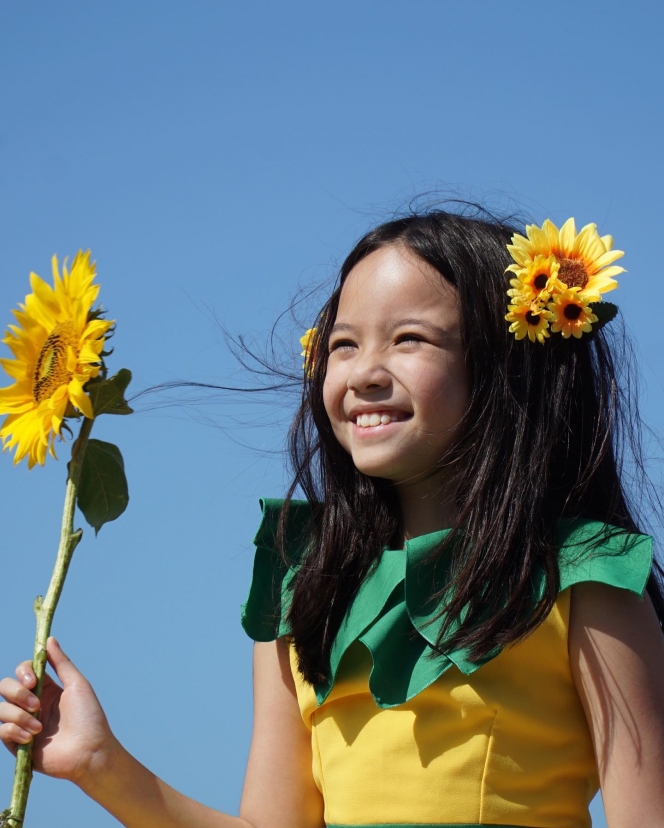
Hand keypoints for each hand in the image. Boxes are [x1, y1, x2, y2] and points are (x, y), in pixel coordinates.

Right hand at [0, 637, 118, 784]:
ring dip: (18, 715)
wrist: (89, 752)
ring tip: (39, 728)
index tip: (33, 680)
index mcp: (46, 689)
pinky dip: (14, 731)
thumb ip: (61, 663)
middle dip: (16, 692)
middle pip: (5, 687)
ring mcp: (23, 724)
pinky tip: (32, 737)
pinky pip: (1, 731)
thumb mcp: (77, 685)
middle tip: (36, 704)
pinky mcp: (18, 744)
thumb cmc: (89, 717)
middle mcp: (32, 704)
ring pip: (0, 709)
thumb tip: (48, 639)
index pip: (22, 672)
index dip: (22, 672)